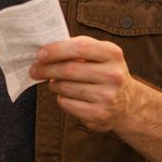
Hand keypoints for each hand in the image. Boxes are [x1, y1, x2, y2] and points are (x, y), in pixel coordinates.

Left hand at [28, 35, 147, 133]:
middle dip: (46, 69)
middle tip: (34, 70)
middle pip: (70, 70)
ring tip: (53, 82)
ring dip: (53, 84)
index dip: (57, 50)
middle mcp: (113, 75)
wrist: (128, 103)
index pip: (81, 47)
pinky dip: (60, 98)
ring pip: (66, 88)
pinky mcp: (99, 115)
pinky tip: (66, 95)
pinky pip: (67, 104)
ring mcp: (108, 97)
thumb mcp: (100, 54)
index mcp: (113, 54)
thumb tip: (46, 49)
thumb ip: (77, 46)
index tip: (40, 54)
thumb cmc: (104, 71)